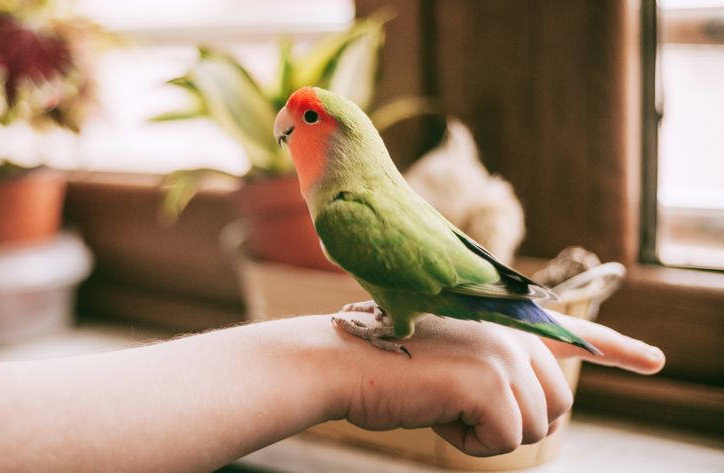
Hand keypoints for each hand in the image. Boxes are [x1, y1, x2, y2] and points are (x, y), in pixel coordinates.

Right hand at [332, 312, 664, 456]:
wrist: (342, 363)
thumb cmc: (387, 370)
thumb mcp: (452, 366)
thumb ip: (497, 373)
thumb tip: (538, 406)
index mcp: (503, 323)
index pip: (571, 335)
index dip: (616, 349)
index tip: (654, 360)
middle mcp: (512, 332)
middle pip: (557, 404)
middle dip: (517, 422)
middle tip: (464, 409)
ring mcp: (504, 353)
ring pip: (536, 427)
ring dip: (488, 434)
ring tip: (442, 404)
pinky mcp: (491, 381)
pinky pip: (507, 440)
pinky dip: (470, 443)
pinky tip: (436, 414)